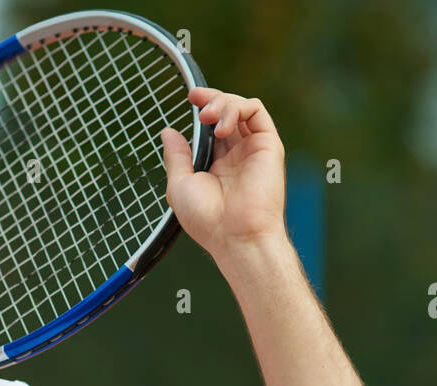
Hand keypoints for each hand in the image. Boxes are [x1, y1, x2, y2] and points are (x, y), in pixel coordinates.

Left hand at [159, 87, 286, 256]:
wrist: (235, 235)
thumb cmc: (208, 219)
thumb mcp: (181, 185)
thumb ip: (176, 157)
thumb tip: (168, 132)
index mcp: (218, 164)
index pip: (213, 127)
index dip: (204, 108)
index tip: (191, 99)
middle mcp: (237, 154)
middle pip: (228, 112)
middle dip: (211, 100)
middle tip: (196, 101)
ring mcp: (253, 149)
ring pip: (242, 107)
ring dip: (223, 103)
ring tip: (208, 118)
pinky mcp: (268, 145)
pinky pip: (257, 111)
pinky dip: (238, 107)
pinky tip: (222, 126)